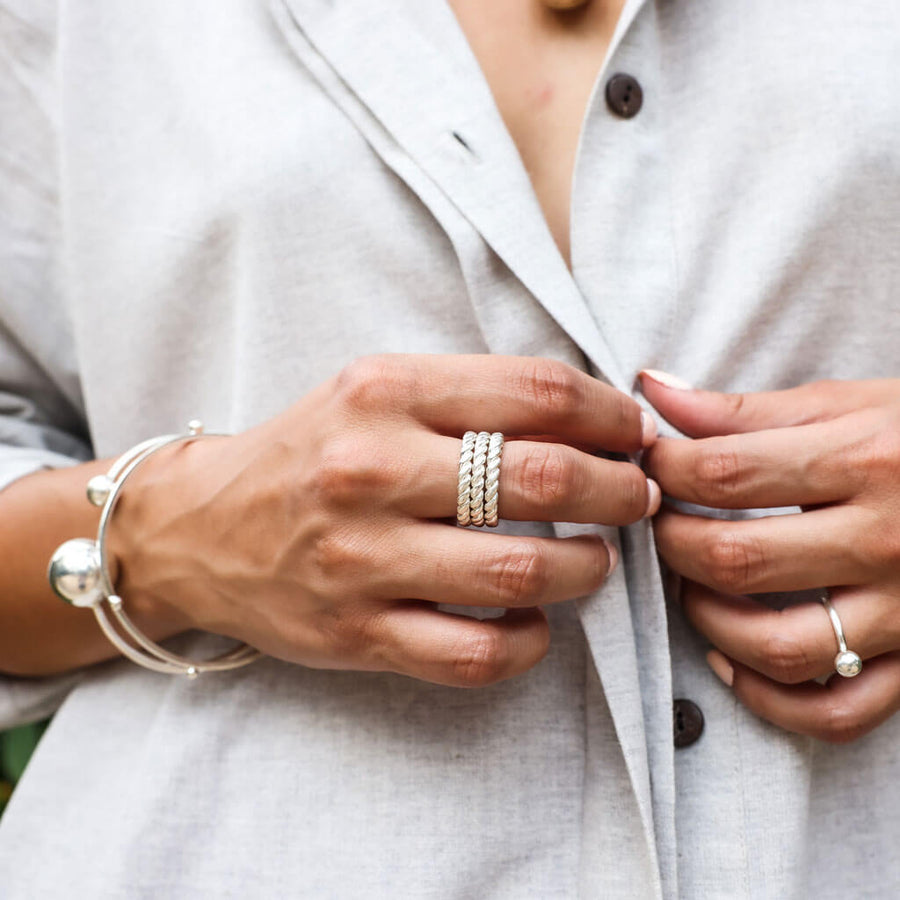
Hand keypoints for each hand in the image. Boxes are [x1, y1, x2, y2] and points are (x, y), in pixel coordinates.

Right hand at [111, 355, 658, 687]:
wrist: (200, 528)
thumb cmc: (309, 452)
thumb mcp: (373, 391)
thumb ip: (469, 395)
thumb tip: (590, 416)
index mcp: (384, 393)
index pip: (535, 392)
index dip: (609, 414)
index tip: (633, 434)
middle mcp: (372, 471)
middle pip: (541, 478)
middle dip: (618, 490)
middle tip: (637, 497)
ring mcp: (361, 559)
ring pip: (519, 573)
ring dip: (587, 568)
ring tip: (596, 559)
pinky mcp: (355, 634)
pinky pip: (473, 655)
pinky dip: (529, 644)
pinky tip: (537, 624)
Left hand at [641, 371, 899, 742]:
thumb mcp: (848, 403)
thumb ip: (745, 409)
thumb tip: (653, 395)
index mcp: (869, 459)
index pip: (725, 472)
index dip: (663, 470)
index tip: (646, 465)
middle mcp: (889, 539)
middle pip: (737, 558)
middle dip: (670, 541)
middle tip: (659, 522)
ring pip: (780, 647)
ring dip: (707, 621)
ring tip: (689, 585)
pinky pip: (837, 711)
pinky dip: (770, 699)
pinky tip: (731, 660)